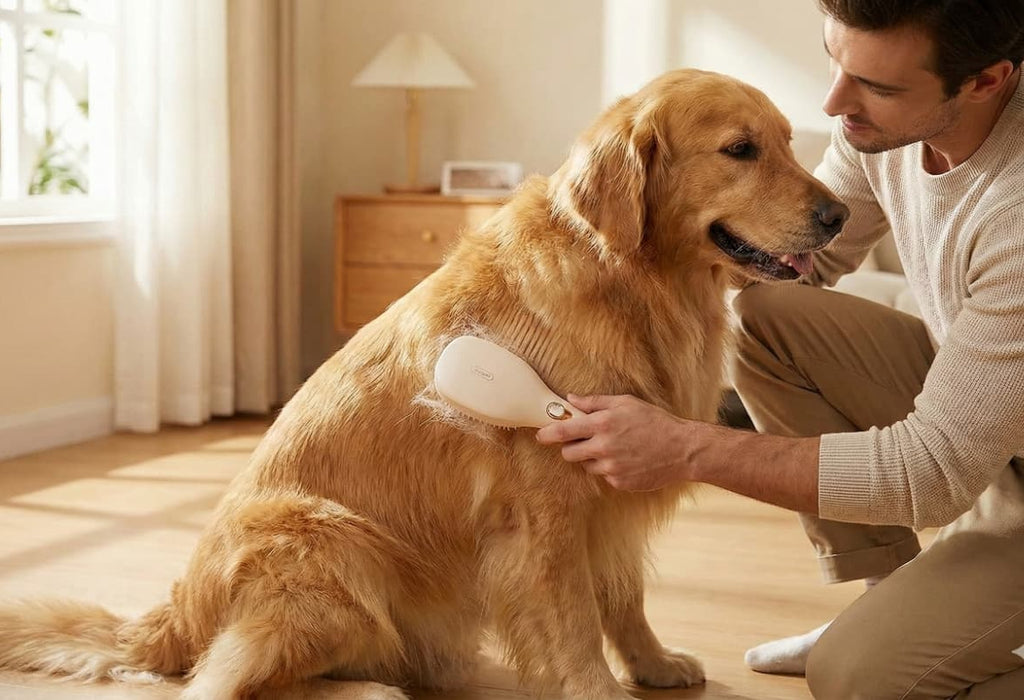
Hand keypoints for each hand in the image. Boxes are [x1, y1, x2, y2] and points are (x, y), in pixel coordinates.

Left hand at [535, 394, 687, 491]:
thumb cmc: (654, 421)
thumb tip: (570, 399)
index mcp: (603, 424)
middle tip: (585, 441)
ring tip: (615, 449)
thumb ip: (595, 402)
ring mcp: (611, 467)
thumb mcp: (626, 403)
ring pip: (586, 466)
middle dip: (571, 448)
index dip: (547, 434)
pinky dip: (610, 469)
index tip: (540, 435)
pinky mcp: (619, 482)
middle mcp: (603, 447)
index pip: (564, 430)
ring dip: (593, 459)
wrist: (682, 449)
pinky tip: (627, 460)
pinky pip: (604, 476)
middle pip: (569, 453)